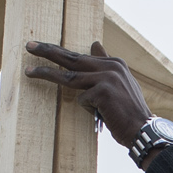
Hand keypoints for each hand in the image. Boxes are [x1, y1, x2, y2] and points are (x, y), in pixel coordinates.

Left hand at [24, 40, 151, 147]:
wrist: (143, 129)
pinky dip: (87, 109)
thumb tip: (95, 43)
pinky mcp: (103, 91)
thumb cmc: (127, 111)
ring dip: (46, 73)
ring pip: (69, 76)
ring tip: (28, 72)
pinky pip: (82, 100)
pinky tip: (101, 115)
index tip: (42, 47)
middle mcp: (111, 66)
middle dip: (48, 51)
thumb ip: (105, 64)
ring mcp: (107, 77)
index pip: (81, 55)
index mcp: (114, 63)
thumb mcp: (118, 83)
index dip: (60, 52)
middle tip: (29, 46)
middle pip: (72, 58)